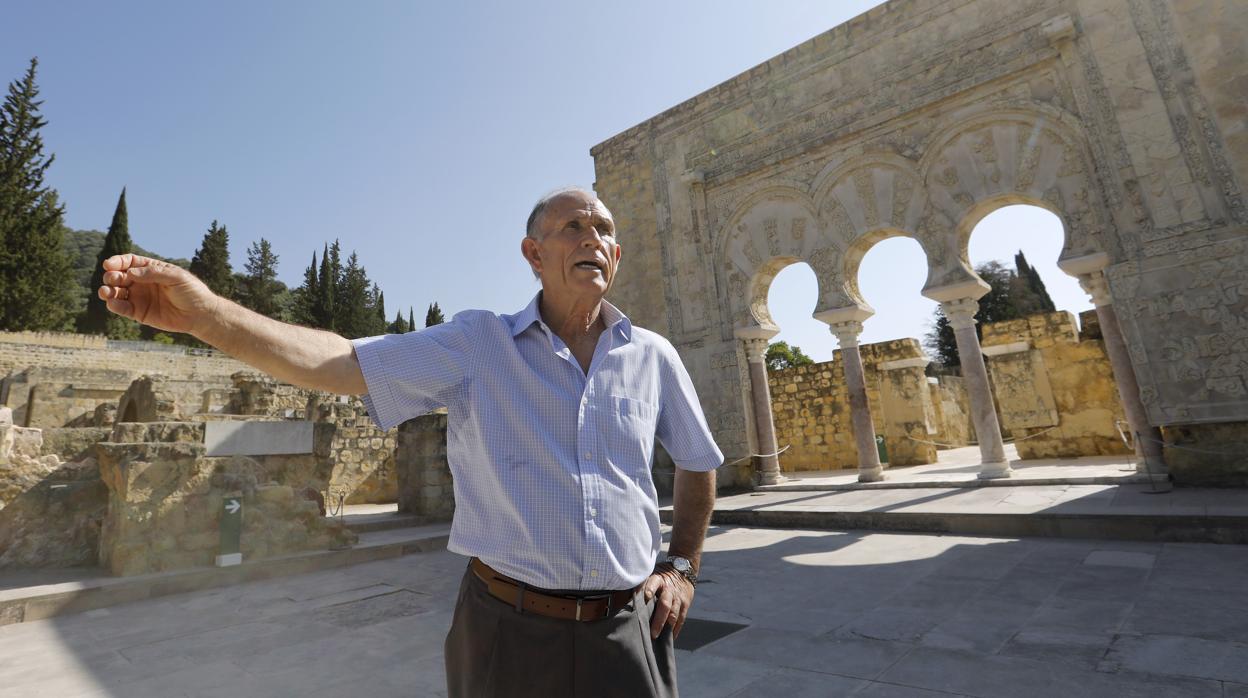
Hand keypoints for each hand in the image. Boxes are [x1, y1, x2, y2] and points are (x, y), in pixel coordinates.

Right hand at [98, 254, 218, 334]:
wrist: (200, 314)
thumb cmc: (191, 291)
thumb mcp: (176, 277)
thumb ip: (154, 273)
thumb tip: (131, 273)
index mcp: (151, 270)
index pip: (129, 262)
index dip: (117, 262)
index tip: (109, 264)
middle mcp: (142, 282)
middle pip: (119, 276)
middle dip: (112, 276)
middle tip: (112, 279)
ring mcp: (139, 297)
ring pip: (116, 292)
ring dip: (107, 291)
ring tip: (105, 292)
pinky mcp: (139, 313)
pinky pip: (122, 308)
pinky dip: (114, 306)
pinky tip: (112, 303)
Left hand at [641, 566, 694, 639]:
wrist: (683, 571)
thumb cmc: (660, 577)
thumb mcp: (650, 576)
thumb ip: (639, 586)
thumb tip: (619, 600)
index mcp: (658, 580)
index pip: (653, 584)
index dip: (649, 589)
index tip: (646, 597)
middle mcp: (669, 590)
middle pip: (665, 605)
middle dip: (659, 620)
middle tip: (652, 633)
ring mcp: (678, 598)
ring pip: (674, 614)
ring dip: (666, 627)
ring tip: (658, 640)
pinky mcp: (685, 605)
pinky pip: (681, 619)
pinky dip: (675, 630)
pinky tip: (669, 638)